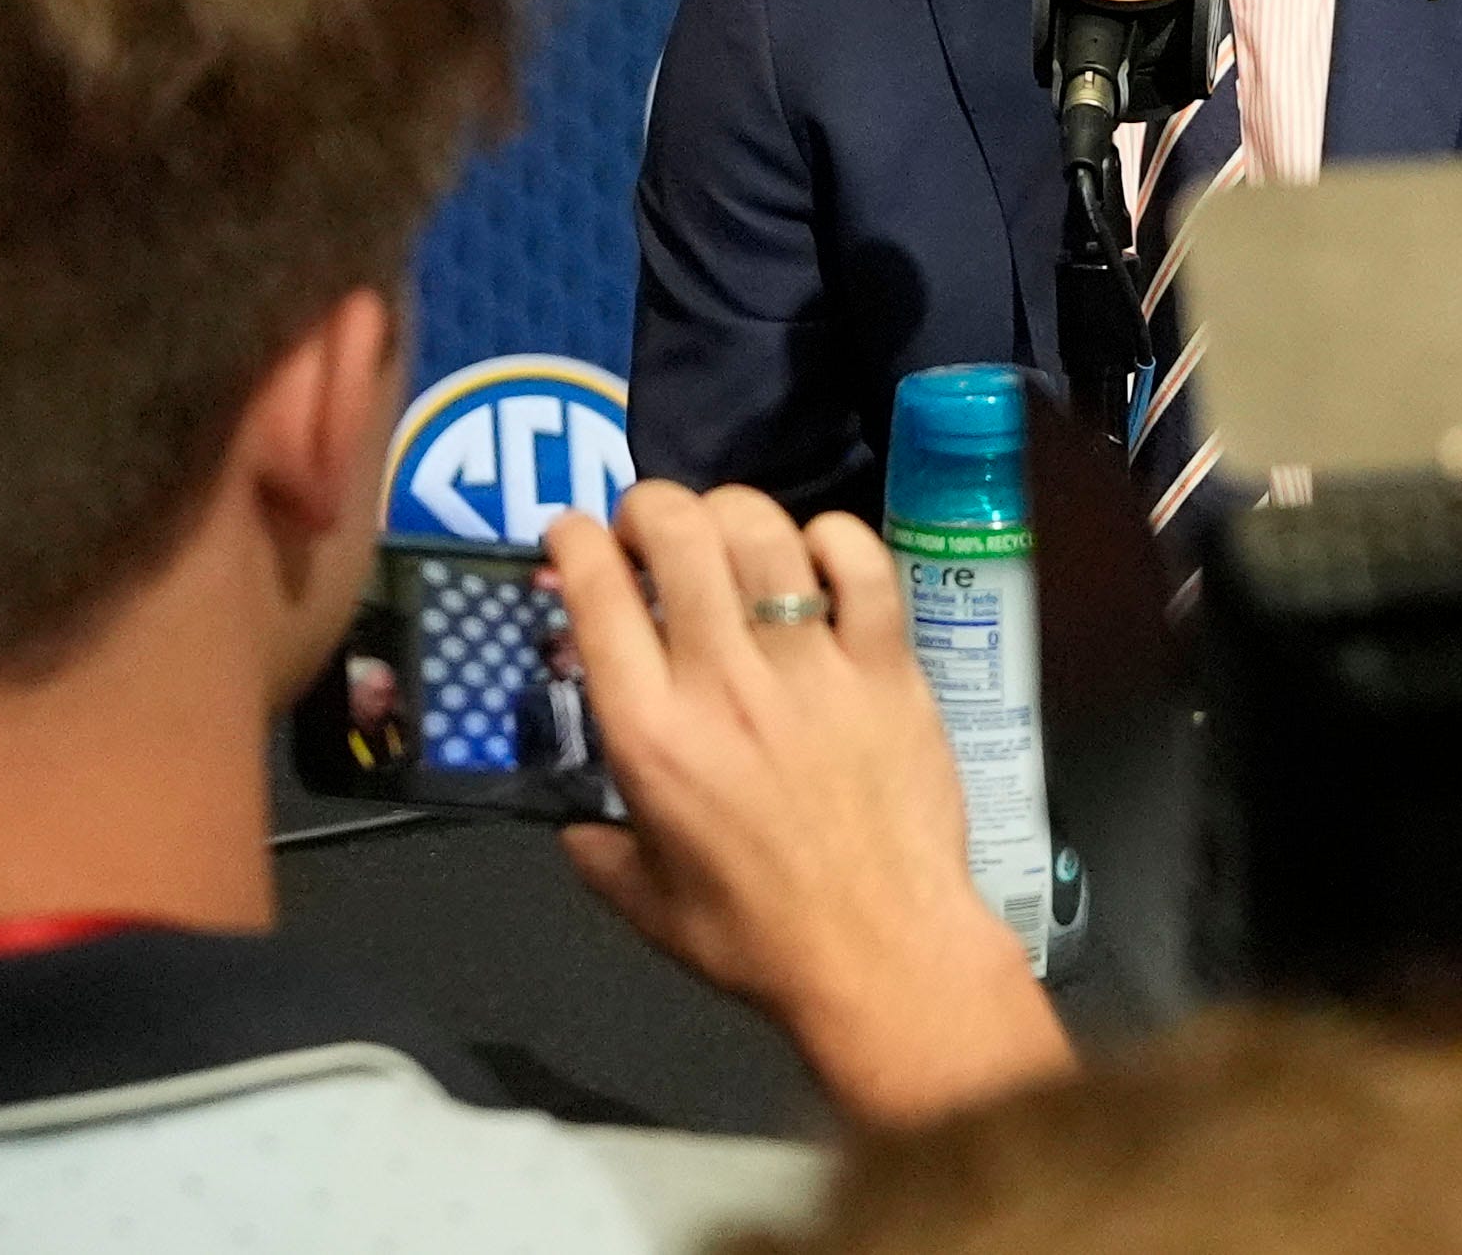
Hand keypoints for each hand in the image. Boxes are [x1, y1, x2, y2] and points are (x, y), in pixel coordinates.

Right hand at [546, 482, 1070, 1123]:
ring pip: (765, 532)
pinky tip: (817, 555)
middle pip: (678, 534)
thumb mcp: (643, 903)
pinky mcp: (888, 666)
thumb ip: (596, 849)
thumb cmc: (756, 938)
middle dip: (651, 506)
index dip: (575, 541)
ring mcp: (812, 667)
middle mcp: (724, 683)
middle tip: (650, 526)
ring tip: (726, 531)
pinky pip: (863, 563)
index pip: (597, 596)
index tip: (573, 534)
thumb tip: (574, 818)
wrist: (883, 955)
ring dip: (733, 512)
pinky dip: (834, 537)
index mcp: (650, 736)